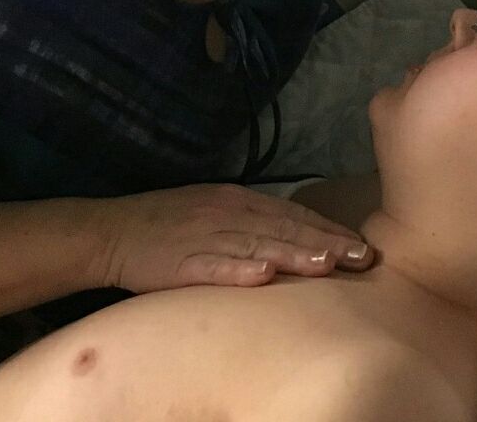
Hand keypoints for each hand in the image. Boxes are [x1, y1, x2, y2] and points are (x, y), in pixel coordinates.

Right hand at [94, 183, 373, 291]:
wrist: (114, 230)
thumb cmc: (169, 223)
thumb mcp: (216, 210)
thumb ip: (253, 220)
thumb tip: (295, 231)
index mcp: (238, 200)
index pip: (293, 214)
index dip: (329, 230)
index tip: (362, 245)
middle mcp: (228, 213)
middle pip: (285, 228)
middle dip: (327, 243)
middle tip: (363, 257)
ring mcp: (206, 236)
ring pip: (258, 246)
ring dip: (295, 254)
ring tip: (328, 264)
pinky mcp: (182, 261)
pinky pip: (214, 267)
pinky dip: (240, 271)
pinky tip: (264, 276)